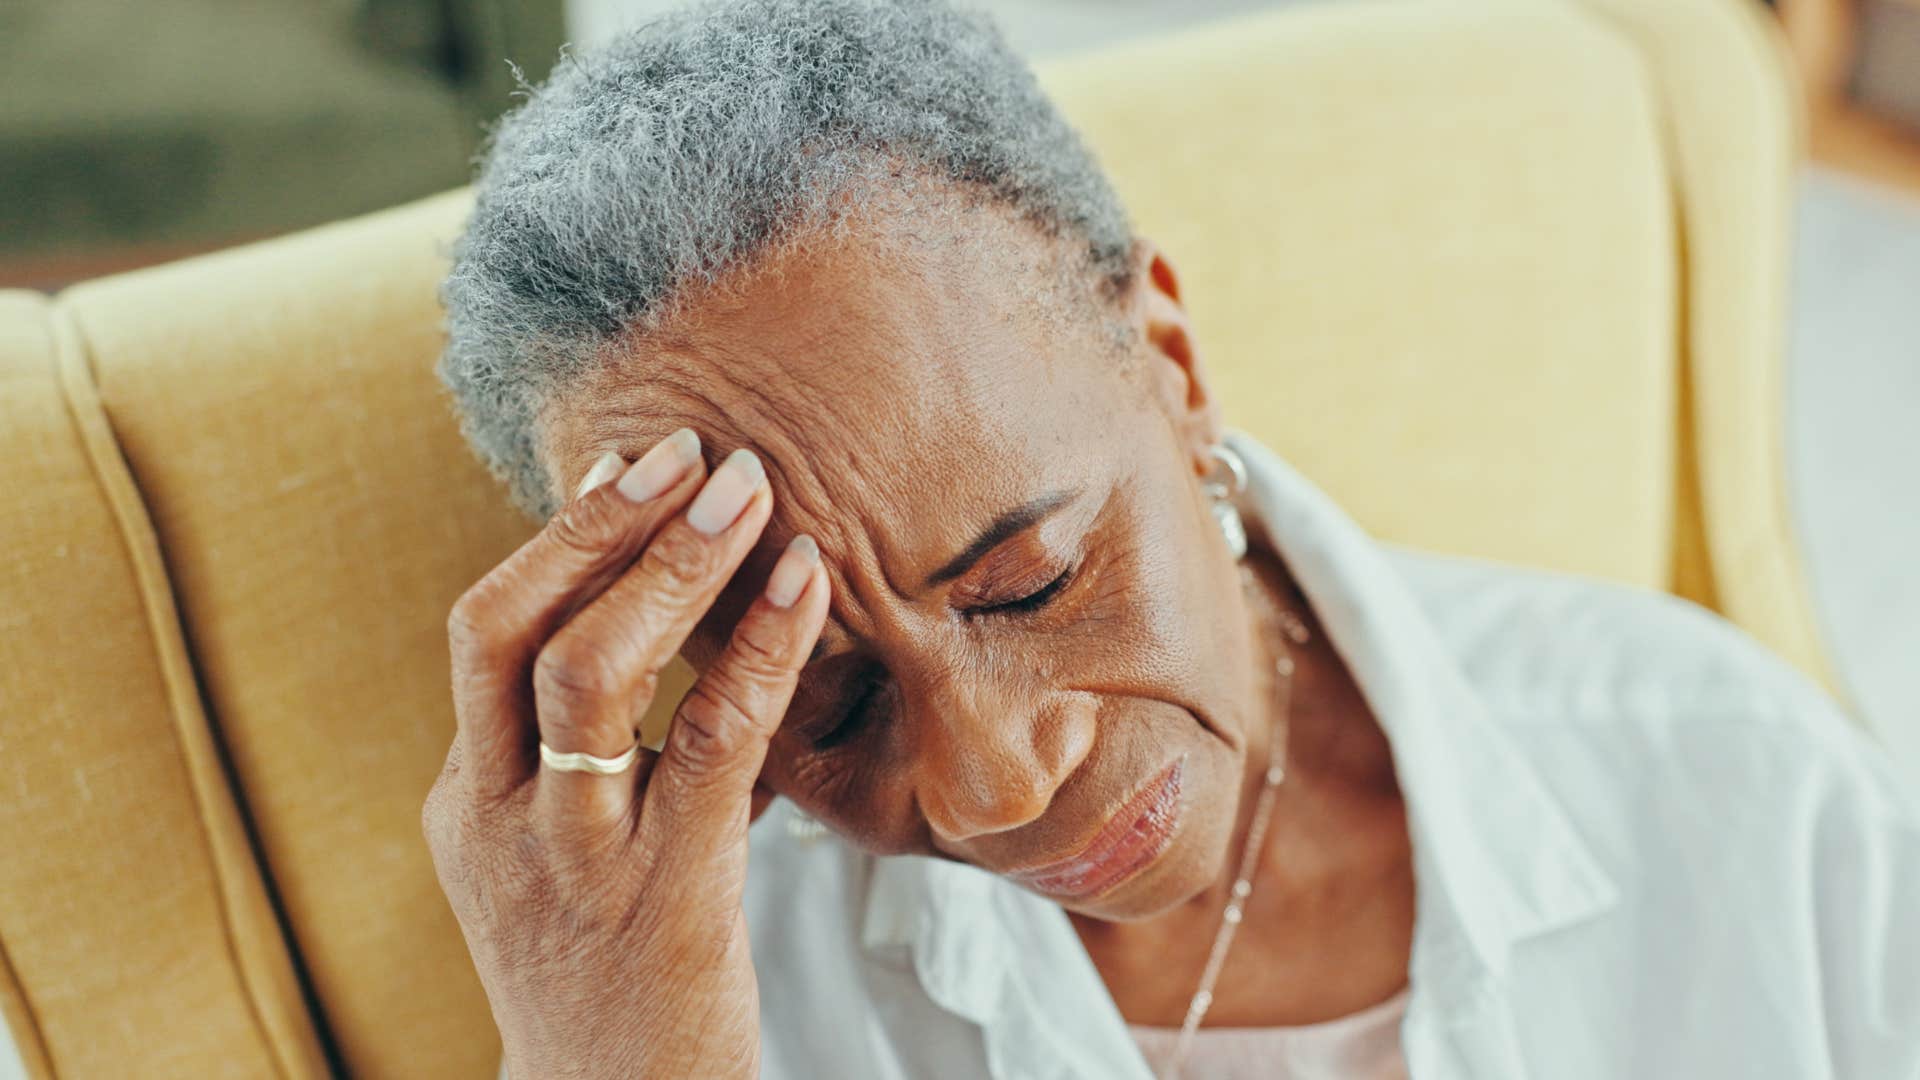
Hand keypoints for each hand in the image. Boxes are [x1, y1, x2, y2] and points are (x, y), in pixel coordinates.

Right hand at [422, 428, 828, 1079]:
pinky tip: (805, 583)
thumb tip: (691, 644)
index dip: (555, 540)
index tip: (623, 468)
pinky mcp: (663, 892)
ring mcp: (570, 857)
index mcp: (469, 800)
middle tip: (683, 447)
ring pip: (588, 673)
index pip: (483, 635)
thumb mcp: (575, 856)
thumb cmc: (615, 971)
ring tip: (744, 489)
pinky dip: (757, 646)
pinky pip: (711, 740)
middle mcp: (495, 818)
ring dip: (669, 566)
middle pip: (504, 630)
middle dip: (591, 526)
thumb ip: (602, 761)